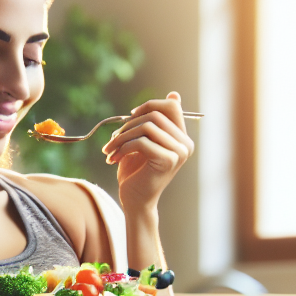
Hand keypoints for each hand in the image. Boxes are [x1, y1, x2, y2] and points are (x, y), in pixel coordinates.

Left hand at [101, 92, 193, 213]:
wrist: (134, 201)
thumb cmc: (136, 173)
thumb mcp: (143, 142)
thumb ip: (154, 122)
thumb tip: (175, 94)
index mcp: (181, 138)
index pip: (171, 106)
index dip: (148, 105)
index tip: (129, 118)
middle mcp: (185, 144)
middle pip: (156, 114)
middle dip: (128, 124)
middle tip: (113, 139)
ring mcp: (179, 152)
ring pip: (146, 127)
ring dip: (122, 137)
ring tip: (110, 150)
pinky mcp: (168, 161)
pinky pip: (141, 142)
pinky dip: (123, 148)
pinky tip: (114, 159)